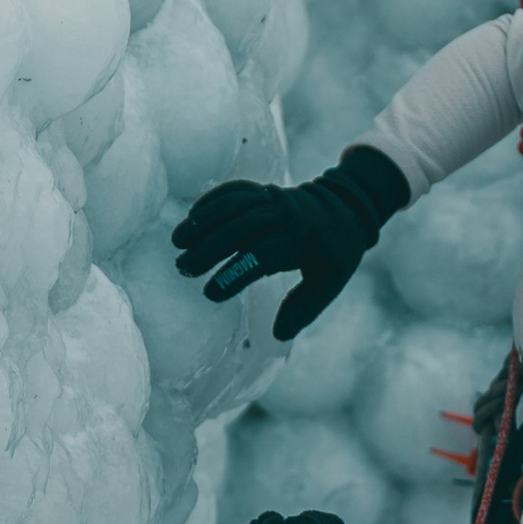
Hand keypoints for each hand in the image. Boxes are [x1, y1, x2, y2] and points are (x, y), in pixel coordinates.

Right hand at [172, 147, 408, 340]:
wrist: (344, 208)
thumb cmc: (334, 254)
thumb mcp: (328, 283)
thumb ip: (303, 309)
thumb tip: (277, 334)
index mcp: (302, 240)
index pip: (262, 256)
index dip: (233, 274)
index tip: (210, 294)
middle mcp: (286, 215)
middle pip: (241, 227)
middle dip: (209, 248)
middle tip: (184, 268)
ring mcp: (272, 197)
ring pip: (233, 204)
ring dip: (203, 221)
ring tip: (177, 242)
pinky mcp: (262, 189)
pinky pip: (234, 190)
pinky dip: (211, 201)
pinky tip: (192, 217)